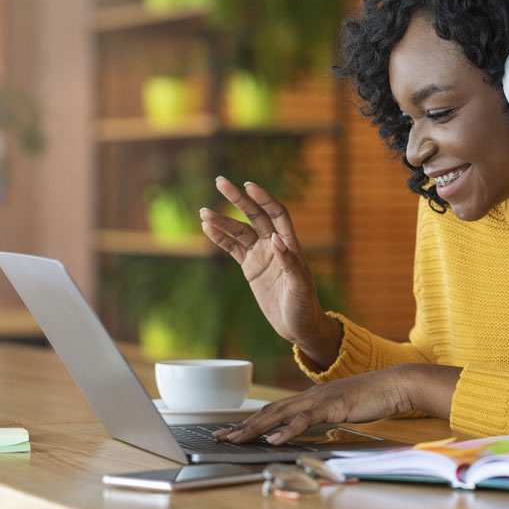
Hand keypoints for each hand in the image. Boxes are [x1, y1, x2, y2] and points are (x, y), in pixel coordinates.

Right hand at [200, 177, 341, 368]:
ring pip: (239, 231)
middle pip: (254, 215)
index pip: (276, 213)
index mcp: (290, 244)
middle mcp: (274, 245)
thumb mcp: (300, 287)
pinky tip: (206, 227)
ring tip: (203, 211)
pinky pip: (233, 248)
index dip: (263, 198)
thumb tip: (276, 239)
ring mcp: (260, 255)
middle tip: (220, 181)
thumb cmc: (304, 306)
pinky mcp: (250, 267)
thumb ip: (289, 263)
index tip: (248, 186)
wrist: (297, 327)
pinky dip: (220, 238)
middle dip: (238, 198)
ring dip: (222, 220)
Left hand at [215, 364, 462, 444]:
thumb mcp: (341, 409)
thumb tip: (308, 428)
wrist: (395, 384)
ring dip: (256, 427)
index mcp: (310, 397)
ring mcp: (320, 399)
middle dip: (243, 424)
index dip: (252, 420)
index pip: (274, 409)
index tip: (232, 430)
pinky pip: (306, 419)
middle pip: (269, 410)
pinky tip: (274, 439)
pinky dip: (288, 430)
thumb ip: (323, 416)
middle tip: (220, 436)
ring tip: (236, 439)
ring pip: (281, 413)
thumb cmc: (372, 397)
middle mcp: (310, 395)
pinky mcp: (333, 406)